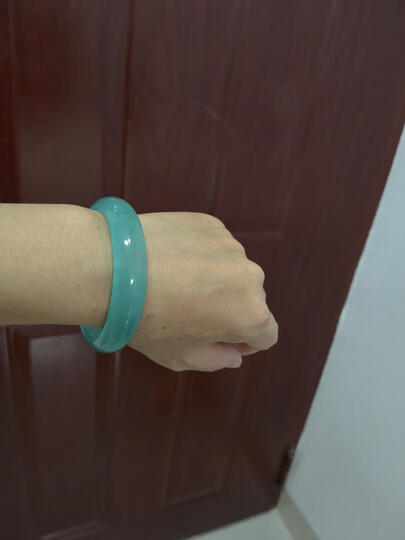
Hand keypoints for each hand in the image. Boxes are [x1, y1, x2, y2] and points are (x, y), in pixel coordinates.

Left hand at [129, 212, 277, 370]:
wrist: (113, 267)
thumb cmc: (146, 320)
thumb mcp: (180, 357)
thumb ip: (216, 360)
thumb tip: (233, 354)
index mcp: (251, 314)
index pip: (266, 334)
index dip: (244, 342)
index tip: (216, 338)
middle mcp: (251, 277)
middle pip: (251, 300)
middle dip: (229, 309)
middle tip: (189, 311)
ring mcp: (232, 246)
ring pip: (232, 271)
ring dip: (215, 279)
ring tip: (175, 283)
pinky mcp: (212, 224)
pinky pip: (215, 247)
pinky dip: (200, 256)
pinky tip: (170, 261)